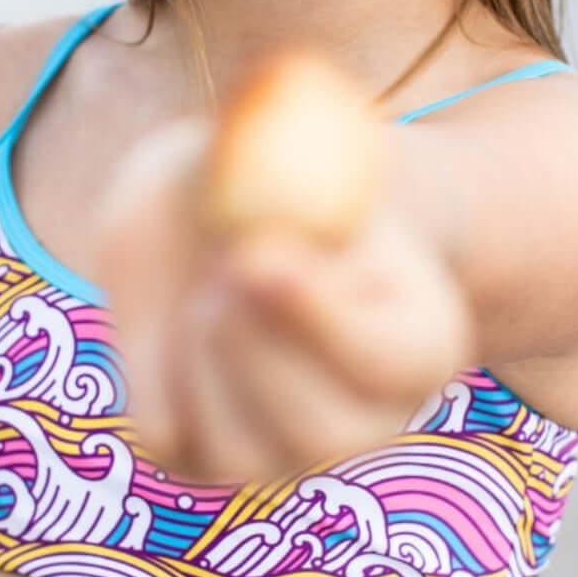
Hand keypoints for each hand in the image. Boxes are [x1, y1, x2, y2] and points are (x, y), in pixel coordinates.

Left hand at [89, 116, 473, 484]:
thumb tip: (258, 121)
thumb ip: (283, 136)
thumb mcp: (285, 131)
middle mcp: (367, 416)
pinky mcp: (206, 456)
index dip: (322, 319)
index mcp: (424, 338)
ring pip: (241, 455)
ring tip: (209, 280)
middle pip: (322, 436)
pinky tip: (177, 312)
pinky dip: (153, 370)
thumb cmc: (283, 161)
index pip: (393, 360)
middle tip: (226, 266)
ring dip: (204, 358)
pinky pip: (171, 440)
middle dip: (258, 351)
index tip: (259, 255)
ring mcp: (285, 451)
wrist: (234, 204)